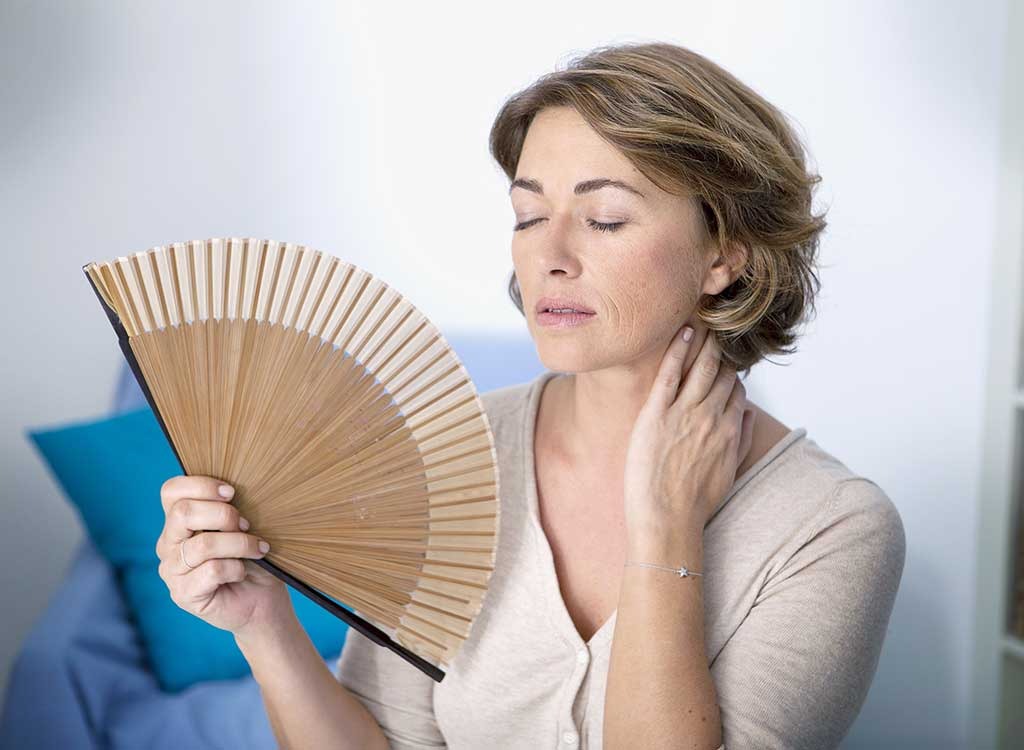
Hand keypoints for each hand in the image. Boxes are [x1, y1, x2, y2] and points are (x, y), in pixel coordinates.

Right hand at [155, 475, 290, 637]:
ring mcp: (172, 570)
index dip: (201, 485)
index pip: (171, 491)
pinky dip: (236, 568)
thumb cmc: (252, 559)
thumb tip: (233, 493)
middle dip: (223, 514)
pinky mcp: (182, 594)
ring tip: (258, 549)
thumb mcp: (242, 527)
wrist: (261, 601)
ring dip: (239, 543)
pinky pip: (212, 571)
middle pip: (183, 513)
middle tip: (246, 525)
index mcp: (179, 521)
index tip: (232, 492)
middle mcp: (168, 543)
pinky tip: (243, 572)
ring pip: (203, 544)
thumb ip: (229, 509)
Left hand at [622, 322, 755, 543]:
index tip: (725, 360)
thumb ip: (742, 440)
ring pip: (702, 366)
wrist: (667, 521)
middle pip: (722, 372)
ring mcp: (685, 413)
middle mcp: (712, 417)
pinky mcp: (658, 414)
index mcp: (730, 430)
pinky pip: (671, 373)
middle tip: (718, 328)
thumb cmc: (696, 503)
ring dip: (705, 341)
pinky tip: (683, 330)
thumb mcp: (729, 471)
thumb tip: (748, 415)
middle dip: (722, 349)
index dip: (732, 373)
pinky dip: (678, 348)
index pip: (737, 390)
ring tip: (704, 322)